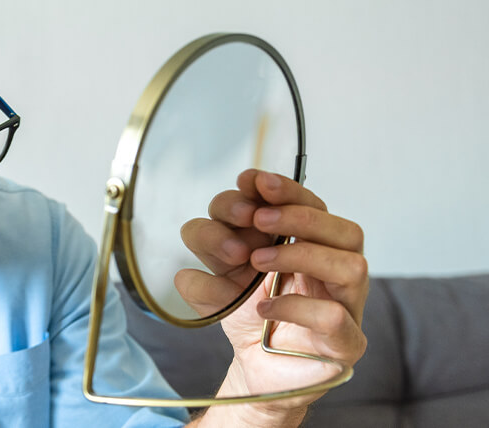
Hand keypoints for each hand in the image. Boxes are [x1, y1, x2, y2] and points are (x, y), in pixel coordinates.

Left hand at [182, 169, 367, 423]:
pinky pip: (335, 317)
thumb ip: (212, 254)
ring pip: (351, 265)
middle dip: (296, 215)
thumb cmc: (250, 315)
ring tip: (255, 261)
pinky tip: (264, 308)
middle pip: (342, 228)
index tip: (251, 181)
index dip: (285, 188)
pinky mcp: (345, 344)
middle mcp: (335, 270)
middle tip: (256, 218)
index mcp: (310, 244)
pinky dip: (296, 306)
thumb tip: (201, 251)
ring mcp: (346, 306)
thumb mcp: (219, 275)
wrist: (257, 371)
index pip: (311, 205)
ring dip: (299, 254)